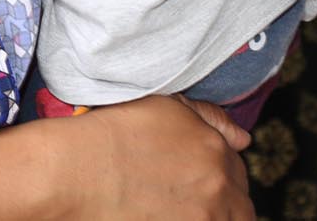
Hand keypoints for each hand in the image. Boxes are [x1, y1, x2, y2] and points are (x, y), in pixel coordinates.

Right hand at [0, 95, 250, 219]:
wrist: (73, 171)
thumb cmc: (111, 133)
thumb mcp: (165, 107)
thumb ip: (209, 117)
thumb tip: (244, 139)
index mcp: (216, 151)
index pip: (238, 173)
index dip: (219, 176)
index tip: (197, 180)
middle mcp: (216, 188)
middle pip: (238, 206)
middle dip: (220, 202)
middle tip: (185, 198)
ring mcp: (200, 219)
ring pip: (225, 220)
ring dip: (207, 214)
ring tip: (173, 208)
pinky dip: (189, 220)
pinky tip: (161, 215)